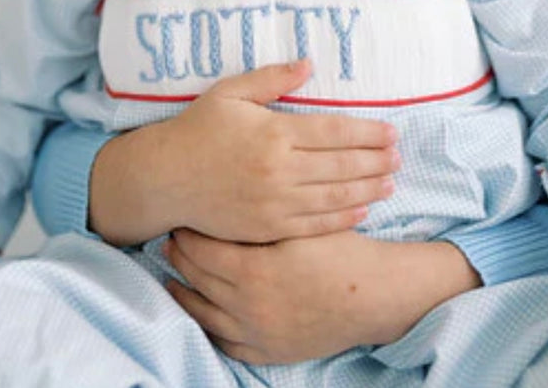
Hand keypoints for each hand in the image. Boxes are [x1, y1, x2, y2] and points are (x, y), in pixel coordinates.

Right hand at [91, 60, 399, 244]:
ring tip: (390, 183)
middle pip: (342, 165)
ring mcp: (274, 202)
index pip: (335, 132)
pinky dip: (342, 218)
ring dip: (368, 189)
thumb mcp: (230, 93)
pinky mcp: (267, 227)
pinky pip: (314, 225)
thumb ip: (271, 78)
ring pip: (335, 197)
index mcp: (274, 132)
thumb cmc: (198, 129)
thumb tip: (308, 64)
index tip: (391, 132)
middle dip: (376, 161)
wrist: (165, 178)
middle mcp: (279, 169)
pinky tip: (361, 210)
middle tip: (399, 157)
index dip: (369, 133)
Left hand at [164, 229, 479, 363]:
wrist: (375, 294)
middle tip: (172, 239)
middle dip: (182, 257)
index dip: (189, 232)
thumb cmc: (340, 250)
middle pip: (199, 278)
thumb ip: (263, 212)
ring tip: (172, 276)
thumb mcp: (300, 224)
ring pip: (204, 312)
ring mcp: (256, 332)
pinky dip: (207, 325)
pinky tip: (200, 310)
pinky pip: (224, 341)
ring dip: (184, 292)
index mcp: (253, 269)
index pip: (202, 249)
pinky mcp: (268, 351)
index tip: (182, 218)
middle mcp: (247, 305)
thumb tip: (225, 196)